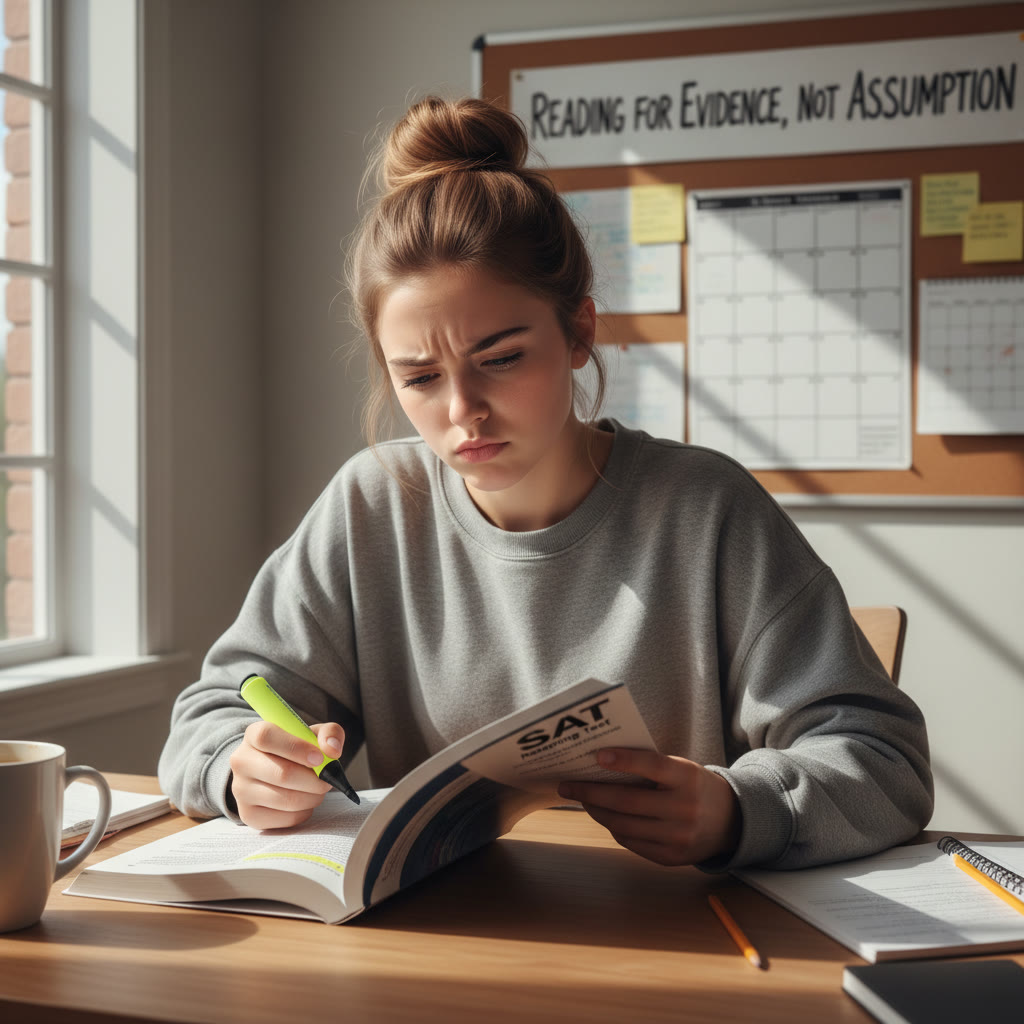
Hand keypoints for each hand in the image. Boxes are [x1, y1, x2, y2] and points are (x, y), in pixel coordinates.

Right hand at [229, 721, 346, 828]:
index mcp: (253, 734)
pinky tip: (305, 800)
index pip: (266, 737)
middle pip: (281, 774)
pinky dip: (305, 811)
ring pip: (287, 799)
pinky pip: (286, 819)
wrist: (275, 771)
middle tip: (328, 779)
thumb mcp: (314, 734)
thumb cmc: (297, 749)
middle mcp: (241, 761)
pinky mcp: (249, 815)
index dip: (297, 748)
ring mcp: (241, 790)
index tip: (320, 758)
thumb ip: (329, 732)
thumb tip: (332, 750)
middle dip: (314, 779)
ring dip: (313, 796)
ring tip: (318, 789)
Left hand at [556, 748, 740, 865]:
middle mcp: (685, 809)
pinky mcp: (672, 858)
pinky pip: (631, 842)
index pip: (651, 765)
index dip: (623, 760)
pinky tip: (606, 817)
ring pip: (624, 825)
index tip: (597, 756)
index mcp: (687, 778)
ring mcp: (679, 837)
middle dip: (591, 793)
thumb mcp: (681, 769)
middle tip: (567, 786)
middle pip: (628, 802)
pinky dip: (614, 828)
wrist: (731, 821)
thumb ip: (650, 768)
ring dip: (597, 812)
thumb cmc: (694, 787)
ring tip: (583, 801)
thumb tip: (602, 765)